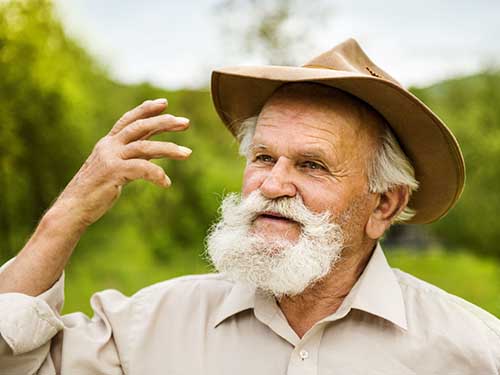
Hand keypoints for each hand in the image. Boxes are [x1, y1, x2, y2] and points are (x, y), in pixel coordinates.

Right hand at [54, 98, 190, 227]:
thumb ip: (132, 156)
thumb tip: (154, 150)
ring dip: (169, 149)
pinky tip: (166, 183)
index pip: (129, 120)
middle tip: (186, 123)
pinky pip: (142, 169)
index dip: (146, 109)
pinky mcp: (113, 172)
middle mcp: (109, 146)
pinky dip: (157, 174)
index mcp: (108, 143)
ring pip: (145, 147)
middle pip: (140, 127)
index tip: (165, 103)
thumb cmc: (96, 190)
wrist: (73, 207)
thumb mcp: (115, 167)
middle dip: (164, 122)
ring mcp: (110, 158)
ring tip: (188, 153)